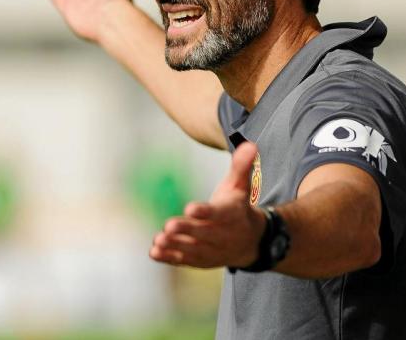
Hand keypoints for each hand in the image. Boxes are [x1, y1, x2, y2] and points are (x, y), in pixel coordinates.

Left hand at [149, 142, 266, 267]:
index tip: (190, 208)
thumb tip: (250, 144)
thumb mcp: (241, 185)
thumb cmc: (238, 207)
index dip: (204, 212)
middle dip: (187, 230)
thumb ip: (241, 166)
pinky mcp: (200, 260)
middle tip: (169, 225)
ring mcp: (211, 250)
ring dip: (176, 246)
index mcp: (230, 215)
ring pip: (193, 250)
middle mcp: (221, 235)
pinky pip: (185, 261)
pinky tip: (154, 252)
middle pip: (203, 233)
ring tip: (159, 240)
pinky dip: (169, 258)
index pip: (217, 213)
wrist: (252, 242)